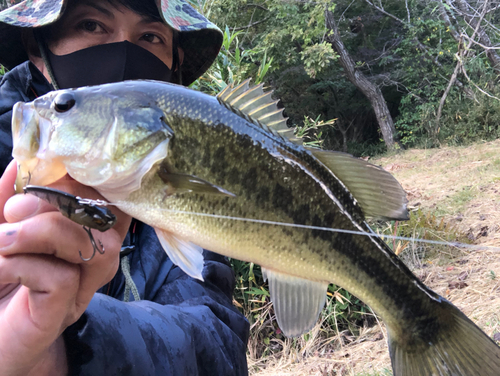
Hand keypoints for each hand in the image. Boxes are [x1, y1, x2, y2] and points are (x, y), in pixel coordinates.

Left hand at [0, 161, 131, 374]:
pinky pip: (61, 277)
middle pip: (107, 214)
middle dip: (61, 199)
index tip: (54, 169)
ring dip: (40, 231)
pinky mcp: (64, 311)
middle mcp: (93, 257)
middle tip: (13, 209)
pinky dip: (22, 264)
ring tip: (1, 241)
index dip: (90, 178)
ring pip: (93, 244)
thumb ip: (10, 195)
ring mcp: (83, 285)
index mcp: (83, 232)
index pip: (110, 197)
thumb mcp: (1, 227)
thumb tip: (22, 160)